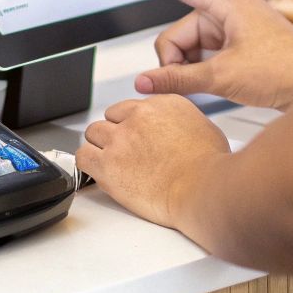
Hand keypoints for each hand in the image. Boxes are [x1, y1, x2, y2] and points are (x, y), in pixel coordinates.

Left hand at [77, 95, 228, 228]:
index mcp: (161, 104)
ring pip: (93, 134)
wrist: (202, 188)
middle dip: (115, 134)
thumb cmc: (210, 167)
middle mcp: (137, 116)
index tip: (136, 138)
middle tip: (125, 153)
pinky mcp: (107, 164)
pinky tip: (98, 170)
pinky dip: (88, 162)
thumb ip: (181, 123)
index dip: (131, 125)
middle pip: (110, 119)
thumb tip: (177, 130)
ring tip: (113, 163)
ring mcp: (119, 139)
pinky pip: (82, 156)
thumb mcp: (203, 129)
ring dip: (100, 147)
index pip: (131, 107)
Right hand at [116, 0, 292, 109]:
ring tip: (212, 86)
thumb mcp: (224, 77)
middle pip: (179, 29)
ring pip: (192, 45)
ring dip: (191, 67)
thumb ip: (178, 79)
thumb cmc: (287, 72)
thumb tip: (145, 81)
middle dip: (176, 58)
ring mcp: (236, 29)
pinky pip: (206, 53)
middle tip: (186, 82)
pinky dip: (202, 70)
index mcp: (228, 4)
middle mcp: (231, 11)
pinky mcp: (242, 45)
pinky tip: (213, 85)